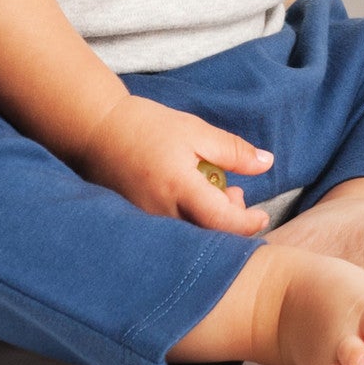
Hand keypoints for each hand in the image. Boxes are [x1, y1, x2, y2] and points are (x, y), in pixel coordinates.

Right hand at [74, 94, 273, 235]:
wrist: (97, 131)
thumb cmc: (147, 127)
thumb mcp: (195, 131)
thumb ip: (232, 151)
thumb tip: (267, 163)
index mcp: (178, 188)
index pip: (221, 222)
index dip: (247, 224)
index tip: (262, 217)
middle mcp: (159, 214)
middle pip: (206, 236)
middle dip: (230, 222)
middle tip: (236, 194)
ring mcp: (144, 223)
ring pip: (189, 237)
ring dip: (209, 221)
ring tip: (214, 190)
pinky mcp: (134, 225)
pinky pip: (170, 234)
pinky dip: (189, 221)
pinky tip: (190, 200)